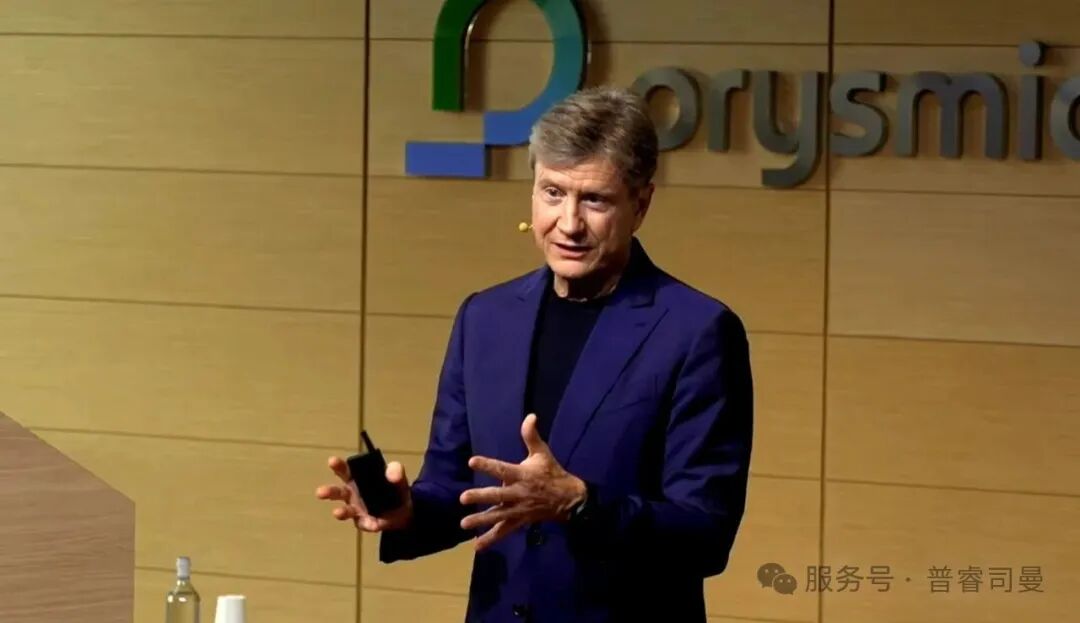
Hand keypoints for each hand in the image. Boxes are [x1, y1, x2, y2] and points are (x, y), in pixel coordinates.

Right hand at [315, 456, 412, 531]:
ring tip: (337, 513)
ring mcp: (356, 510)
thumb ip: (396, 472)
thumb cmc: (394, 490)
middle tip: (320, 492)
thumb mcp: (398, 478)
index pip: (345, 471)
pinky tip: (372, 523)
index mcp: (357, 479)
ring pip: (345, 511)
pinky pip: (365, 524)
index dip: (338, 466)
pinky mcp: (364, 523)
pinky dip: (368, 523)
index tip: (332, 461)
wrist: (405, 511)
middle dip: (329, 491)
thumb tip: (392, 470)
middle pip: (338, 492)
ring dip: (340, 512)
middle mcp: (352, 494)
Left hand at [459, 413, 586, 550]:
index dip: (488, 464)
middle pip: (497, 496)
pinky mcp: (519, 521)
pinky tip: (477, 546)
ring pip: (498, 516)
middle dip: (481, 497)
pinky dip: (491, 539)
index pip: (502, 469)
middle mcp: (518, 493)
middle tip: (463, 498)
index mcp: (522, 475)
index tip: (472, 460)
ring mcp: (518, 510)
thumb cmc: (552, 473)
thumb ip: (532, 436)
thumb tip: (530, 416)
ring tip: (464, 523)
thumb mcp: (543, 453)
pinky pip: (504, 531)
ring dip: (481, 520)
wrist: (569, 499)